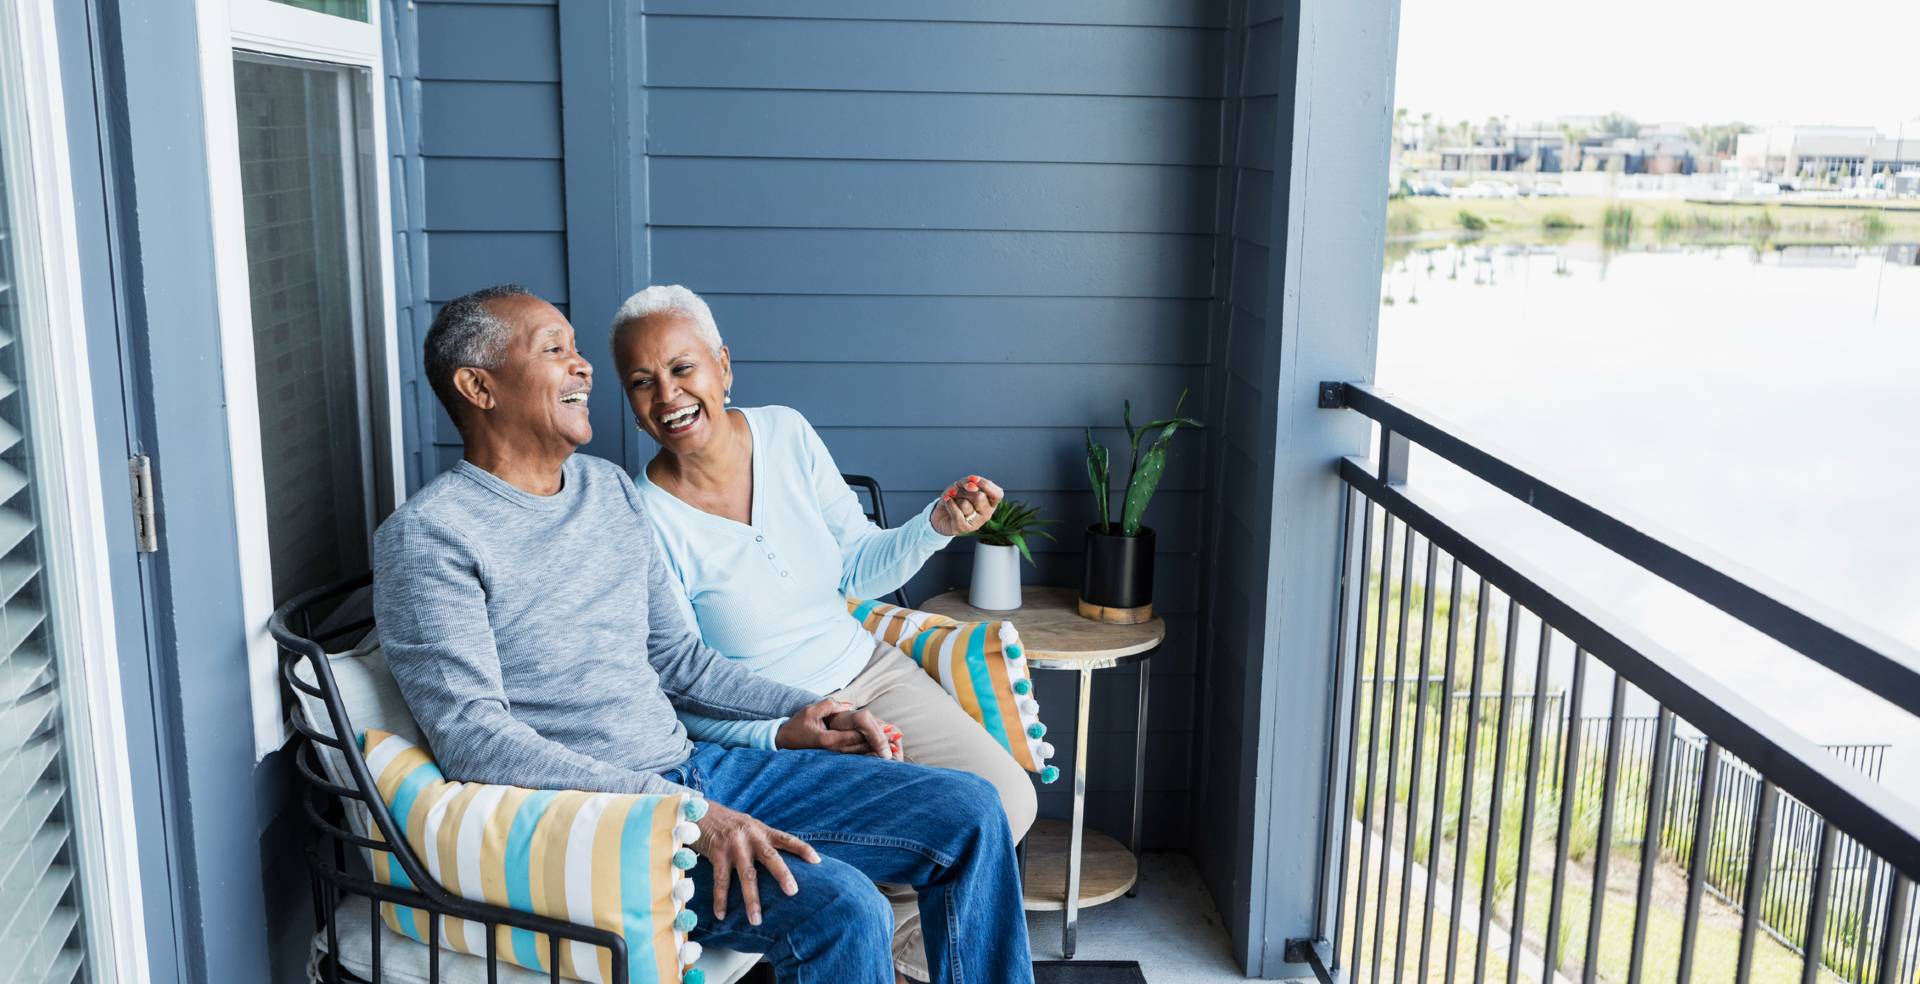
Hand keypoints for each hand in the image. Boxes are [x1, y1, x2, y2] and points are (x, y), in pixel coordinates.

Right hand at [692, 801, 819, 924]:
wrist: (700, 811)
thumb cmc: (729, 823)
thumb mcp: (750, 826)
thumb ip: (763, 840)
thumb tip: (780, 862)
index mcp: (762, 830)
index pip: (786, 839)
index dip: (802, 849)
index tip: (817, 861)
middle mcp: (750, 836)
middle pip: (770, 857)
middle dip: (782, 875)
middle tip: (793, 892)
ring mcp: (733, 845)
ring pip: (746, 875)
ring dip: (751, 899)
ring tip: (756, 920)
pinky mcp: (717, 853)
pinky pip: (721, 880)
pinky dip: (720, 900)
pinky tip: (721, 915)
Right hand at [775, 699, 898, 757]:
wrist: (784, 741)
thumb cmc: (797, 725)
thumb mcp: (810, 711)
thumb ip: (829, 705)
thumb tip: (848, 705)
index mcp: (829, 740)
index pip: (857, 736)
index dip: (874, 734)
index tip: (890, 730)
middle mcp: (834, 751)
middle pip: (862, 748)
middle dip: (880, 744)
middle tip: (899, 740)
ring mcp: (834, 757)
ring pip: (860, 755)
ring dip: (876, 751)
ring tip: (895, 748)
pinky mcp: (834, 758)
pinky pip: (854, 758)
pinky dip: (867, 756)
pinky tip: (880, 753)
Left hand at [931, 474, 1004, 535]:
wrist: (941, 513)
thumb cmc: (955, 498)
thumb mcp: (962, 485)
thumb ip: (969, 482)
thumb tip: (973, 486)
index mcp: (991, 502)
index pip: (998, 494)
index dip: (986, 484)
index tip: (972, 479)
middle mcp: (987, 514)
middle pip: (980, 497)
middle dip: (964, 491)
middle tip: (957, 493)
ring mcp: (976, 523)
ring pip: (966, 504)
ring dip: (955, 498)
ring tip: (952, 500)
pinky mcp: (964, 529)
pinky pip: (957, 513)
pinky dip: (949, 504)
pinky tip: (947, 502)